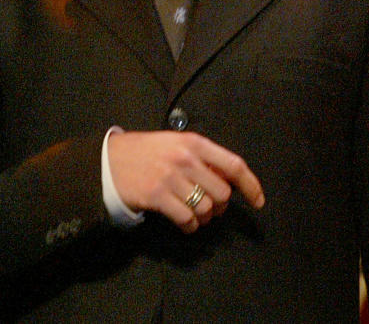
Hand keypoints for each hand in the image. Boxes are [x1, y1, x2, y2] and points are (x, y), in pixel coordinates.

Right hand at [107, 131, 263, 233]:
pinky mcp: (157, 196)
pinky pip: (187, 220)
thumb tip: (228, 182)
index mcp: (194, 142)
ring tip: (193, 214)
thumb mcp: (176, 143)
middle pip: (222, 193)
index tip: (258, 201)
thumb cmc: (146, 152)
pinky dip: (190, 226)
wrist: (110, 160)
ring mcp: (171, 177)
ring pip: (206, 209)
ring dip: (204, 217)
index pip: (233, 165)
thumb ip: (202, 157)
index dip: (251, 185)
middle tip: (209, 206)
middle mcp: (186, 158)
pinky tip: (184, 222)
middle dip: (220, 206)